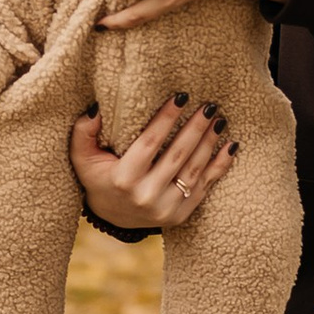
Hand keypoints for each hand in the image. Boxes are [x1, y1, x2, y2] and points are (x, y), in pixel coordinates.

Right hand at [71, 96, 234, 227]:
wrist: (113, 217)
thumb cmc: (98, 177)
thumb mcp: (82, 157)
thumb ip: (83, 131)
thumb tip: (96, 108)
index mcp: (123, 179)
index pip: (149, 143)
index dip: (166, 119)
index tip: (181, 96)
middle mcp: (146, 196)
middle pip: (177, 155)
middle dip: (196, 128)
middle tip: (209, 105)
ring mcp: (166, 209)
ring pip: (194, 170)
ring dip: (210, 143)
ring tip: (219, 119)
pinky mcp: (181, 215)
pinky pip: (205, 187)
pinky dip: (220, 166)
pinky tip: (231, 145)